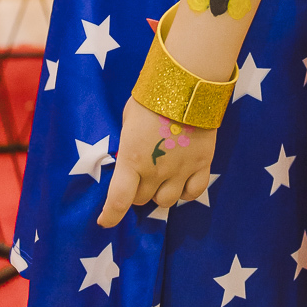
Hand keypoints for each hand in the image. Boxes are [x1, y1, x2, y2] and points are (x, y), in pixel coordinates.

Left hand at [97, 96, 216, 227]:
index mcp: (132, 159)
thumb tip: (129, 154)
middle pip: (142, 199)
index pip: (118, 201)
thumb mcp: (128, 119)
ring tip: (161, 177)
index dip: (110, 216)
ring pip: (167, 201)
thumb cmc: (151, 98)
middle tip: (140, 175)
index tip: (104, 221)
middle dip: (137, 192)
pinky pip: (194, 192)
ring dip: (160, 193)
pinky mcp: (202, 163)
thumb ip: (128, 143)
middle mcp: (155, 171)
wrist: (187, 85)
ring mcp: (180, 169)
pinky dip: (186, 191)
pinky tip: (182, 181)